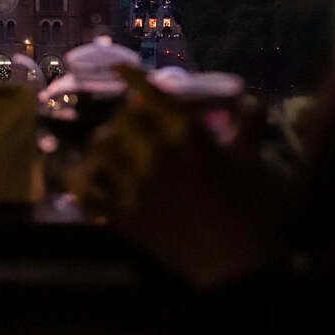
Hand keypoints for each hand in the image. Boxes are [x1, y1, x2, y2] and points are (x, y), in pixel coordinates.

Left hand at [69, 69, 295, 288]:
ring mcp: (139, 188)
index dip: (131, 78)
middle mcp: (158, 155)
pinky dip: (81, 184)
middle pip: (124, 121)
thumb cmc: (256, 214)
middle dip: (123, 115)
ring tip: (105, 144)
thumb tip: (253, 100)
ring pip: (103, 152)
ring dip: (102, 144)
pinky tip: (78, 178)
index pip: (151, 96)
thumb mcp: (257, 165)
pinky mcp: (128, 220)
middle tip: (127, 116)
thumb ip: (250, 129)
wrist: (240, 268)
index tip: (117, 66)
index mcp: (189, 137)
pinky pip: (92, 196)